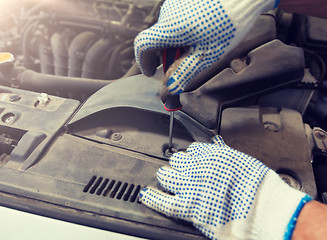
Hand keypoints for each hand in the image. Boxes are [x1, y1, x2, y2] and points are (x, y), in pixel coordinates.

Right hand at [134, 0, 278, 95]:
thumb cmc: (229, 22)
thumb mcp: (206, 55)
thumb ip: (184, 72)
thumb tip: (169, 88)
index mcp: (170, 28)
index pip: (142, 46)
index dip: (143, 62)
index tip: (151, 72)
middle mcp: (167, 13)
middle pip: (155, 40)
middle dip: (165, 56)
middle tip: (182, 63)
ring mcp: (174, 4)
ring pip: (165, 31)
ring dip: (174, 43)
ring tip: (196, 46)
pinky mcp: (182, 0)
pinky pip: (173, 20)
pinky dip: (179, 32)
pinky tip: (198, 34)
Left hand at [139, 136, 311, 239]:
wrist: (264, 210)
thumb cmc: (258, 187)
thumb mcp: (242, 160)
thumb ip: (224, 152)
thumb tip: (215, 143)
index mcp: (211, 154)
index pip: (192, 149)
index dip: (192, 156)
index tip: (192, 160)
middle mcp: (198, 167)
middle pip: (177, 160)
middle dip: (179, 165)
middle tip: (181, 171)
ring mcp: (191, 187)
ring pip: (168, 176)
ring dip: (167, 177)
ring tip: (167, 179)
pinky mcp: (189, 207)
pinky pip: (164, 202)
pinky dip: (153, 198)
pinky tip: (146, 195)